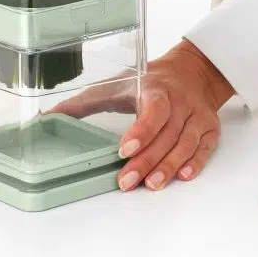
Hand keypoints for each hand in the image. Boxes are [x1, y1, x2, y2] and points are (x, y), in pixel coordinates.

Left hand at [54, 41, 234, 191]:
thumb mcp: (115, 85)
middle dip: (146, 160)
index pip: (153, 110)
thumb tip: (47, 117)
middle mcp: (181, 101)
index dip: (141, 131)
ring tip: (152, 185)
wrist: (192, 71)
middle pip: (166, 134)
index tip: (123, 150)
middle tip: (127, 182)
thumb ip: (83, 103)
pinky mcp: (210, 128)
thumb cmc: (149, 82)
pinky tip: (183, 176)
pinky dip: (196, 162)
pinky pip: (206, 147)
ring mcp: (197, 115)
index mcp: (156, 88)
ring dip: (169, 166)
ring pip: (186, 143)